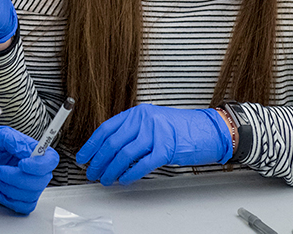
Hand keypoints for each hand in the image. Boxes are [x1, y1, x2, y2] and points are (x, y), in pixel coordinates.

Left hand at [0, 126, 57, 213]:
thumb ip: (12, 140)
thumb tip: (27, 150)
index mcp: (32, 151)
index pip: (51, 159)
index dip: (40, 165)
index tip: (22, 164)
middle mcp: (33, 169)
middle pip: (41, 180)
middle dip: (16, 178)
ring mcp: (27, 185)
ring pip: (31, 194)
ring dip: (8, 188)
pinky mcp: (19, 198)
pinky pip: (23, 206)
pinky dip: (7, 199)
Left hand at [75, 104, 231, 185]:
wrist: (210, 130)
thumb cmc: (182, 129)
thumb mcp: (152, 123)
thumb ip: (132, 131)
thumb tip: (108, 149)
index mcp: (137, 113)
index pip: (106, 129)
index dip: (91, 145)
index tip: (83, 157)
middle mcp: (144, 120)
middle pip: (112, 143)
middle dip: (98, 161)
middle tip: (92, 172)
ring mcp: (156, 134)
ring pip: (124, 155)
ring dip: (111, 170)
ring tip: (106, 179)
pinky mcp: (166, 149)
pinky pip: (141, 164)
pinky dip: (129, 174)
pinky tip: (124, 180)